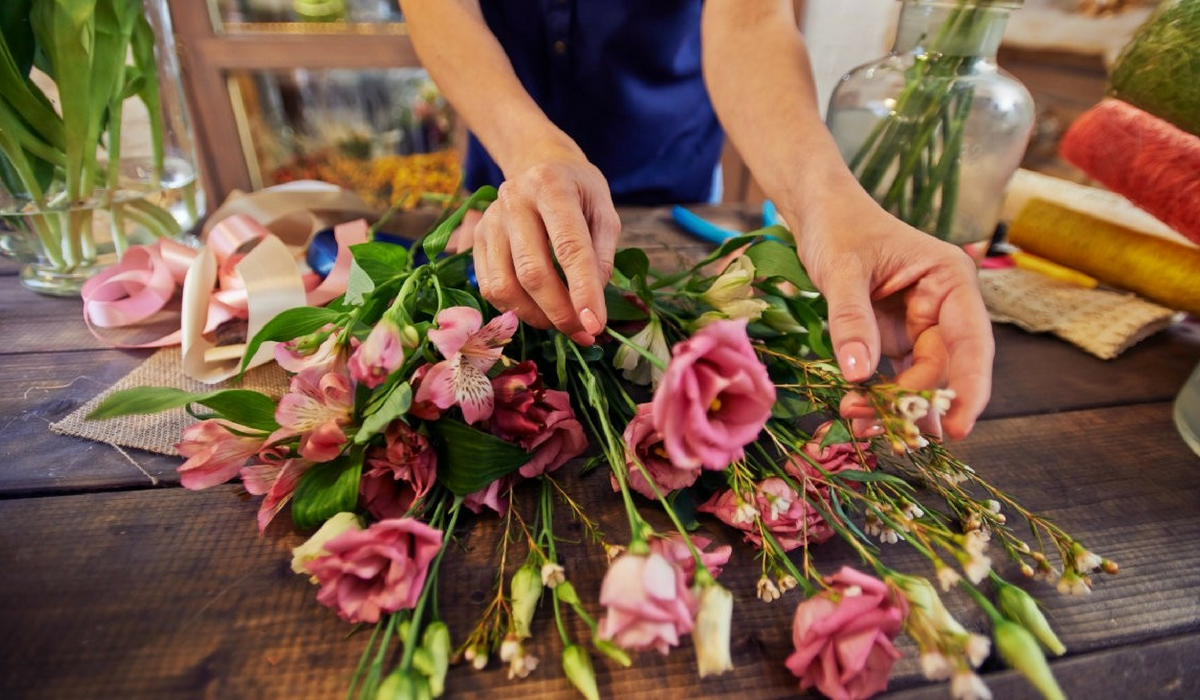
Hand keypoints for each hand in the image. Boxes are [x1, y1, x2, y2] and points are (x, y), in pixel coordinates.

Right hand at [459, 152, 620, 344]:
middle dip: (560, 312)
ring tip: (561, 321)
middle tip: (583, 332)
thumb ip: (603, 254)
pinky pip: (490, 288)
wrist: (539, 165)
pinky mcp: (476, 239)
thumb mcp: (604, 210)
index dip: (583, 291)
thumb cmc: (578, 191)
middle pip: (532, 272)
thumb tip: (590, 303)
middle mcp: (513, 200)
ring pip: (505, 286)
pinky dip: (515, 309)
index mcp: (551, 185)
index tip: (596, 324)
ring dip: (536, 316)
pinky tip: (538, 309)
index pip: (568, 247)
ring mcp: (489, 220)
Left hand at [797, 192, 993, 439]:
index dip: (969, 387)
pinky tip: (860, 417)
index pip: (971, 342)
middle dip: (912, 402)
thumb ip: (851, 319)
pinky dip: (879, 398)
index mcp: (950, 280)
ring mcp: (919, 326)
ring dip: (894, 407)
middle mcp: (944, 307)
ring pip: (919, 379)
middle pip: (943, 369)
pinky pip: (895, 376)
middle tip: (874, 426)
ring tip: (859, 424)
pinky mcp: (895, 338)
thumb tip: (858, 374)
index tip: (958, 427)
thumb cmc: (839, 227)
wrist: (819, 213)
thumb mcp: (842, 269)